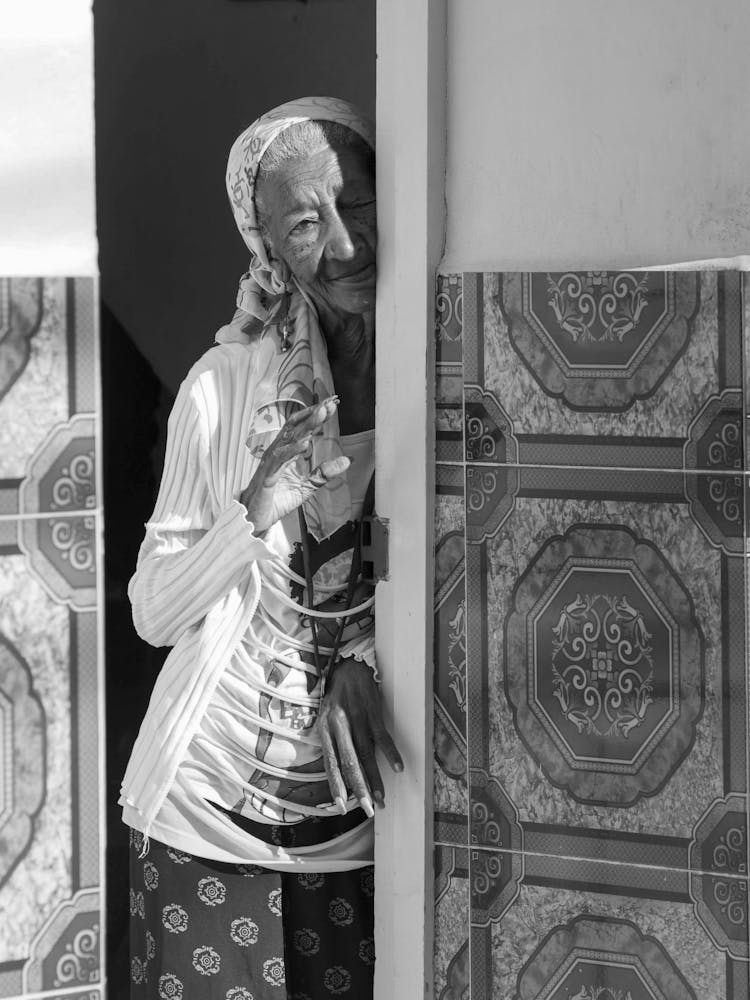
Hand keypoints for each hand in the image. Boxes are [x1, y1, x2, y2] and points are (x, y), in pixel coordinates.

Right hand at [240, 396, 347, 531]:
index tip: (332, 405)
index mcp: (285, 453)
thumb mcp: (307, 486)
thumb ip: (324, 473)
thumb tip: (347, 460)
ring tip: (321, 415)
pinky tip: (305, 444)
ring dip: (306, 426)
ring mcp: (270, 463)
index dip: (315, 416)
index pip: (301, 428)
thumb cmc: (276, 501)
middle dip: (313, 414)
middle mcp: (277, 453)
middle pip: (296, 428)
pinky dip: (292, 451)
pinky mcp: (267, 477)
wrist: (256, 519)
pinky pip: (279, 460)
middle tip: (329, 404)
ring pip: (288, 439)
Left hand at [316, 658, 402, 815]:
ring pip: (366, 753)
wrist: (349, 665)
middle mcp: (339, 725)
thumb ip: (329, 741)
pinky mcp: (372, 711)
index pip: (329, 762)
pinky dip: (391, 753)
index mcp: (324, 729)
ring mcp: (357, 718)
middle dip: (358, 789)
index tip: (341, 807)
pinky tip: (398, 768)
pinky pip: (383, 736)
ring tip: (381, 799)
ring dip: (375, 778)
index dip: (336, 785)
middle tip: (366, 810)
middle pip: (349, 762)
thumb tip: (335, 770)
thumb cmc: (336, 696)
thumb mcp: (324, 717)